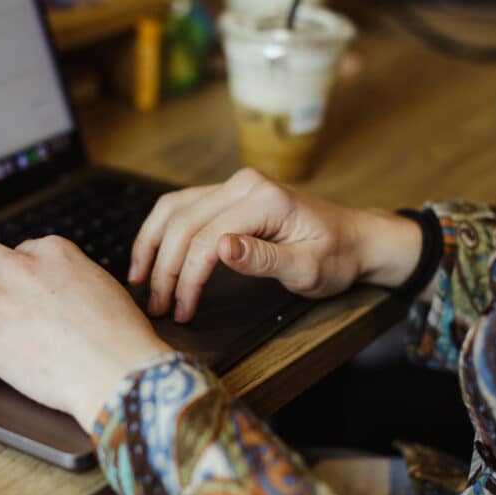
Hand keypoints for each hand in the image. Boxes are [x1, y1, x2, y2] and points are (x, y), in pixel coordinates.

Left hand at [0, 236, 171, 429]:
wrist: (117, 372)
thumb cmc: (120, 337)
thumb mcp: (103, 284)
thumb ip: (74, 275)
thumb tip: (61, 282)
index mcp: (54, 252)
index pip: (21, 247)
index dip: (17, 267)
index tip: (18, 283)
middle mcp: (22, 270)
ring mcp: (0, 303)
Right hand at [130, 168, 422, 322]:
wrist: (356, 238)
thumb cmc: (337, 257)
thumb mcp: (309, 269)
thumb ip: (265, 259)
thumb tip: (221, 248)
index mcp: (264, 198)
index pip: (207, 238)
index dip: (187, 278)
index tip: (181, 311)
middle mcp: (244, 183)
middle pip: (183, 223)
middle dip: (164, 268)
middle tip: (157, 306)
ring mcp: (234, 185)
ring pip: (174, 209)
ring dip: (152, 245)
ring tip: (139, 281)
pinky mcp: (229, 194)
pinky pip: (183, 207)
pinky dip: (162, 231)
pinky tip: (151, 255)